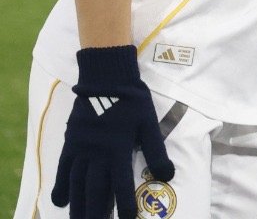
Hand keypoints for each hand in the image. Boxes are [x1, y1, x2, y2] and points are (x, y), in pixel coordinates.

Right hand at [51, 45, 174, 218]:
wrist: (106, 78)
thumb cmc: (132, 100)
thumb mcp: (149, 124)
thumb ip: (157, 151)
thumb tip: (168, 175)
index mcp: (119, 149)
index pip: (121, 185)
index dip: (124, 205)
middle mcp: (98, 153)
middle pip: (96, 189)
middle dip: (97, 211)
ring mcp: (82, 149)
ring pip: (78, 183)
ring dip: (79, 205)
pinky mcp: (71, 142)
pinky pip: (64, 168)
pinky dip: (61, 186)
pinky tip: (59, 201)